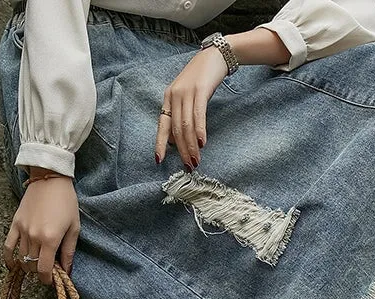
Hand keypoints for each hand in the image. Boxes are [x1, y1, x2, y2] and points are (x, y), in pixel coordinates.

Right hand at [2, 169, 79, 285]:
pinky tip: (12, 266)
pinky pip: (7, 245)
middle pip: (32, 265)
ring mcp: (22, 230)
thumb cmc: (66, 203)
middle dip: (40, 272)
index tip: (51, 280)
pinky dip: (8, 258)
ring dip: (29, 265)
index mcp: (50, 239)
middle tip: (48, 269)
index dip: (47, 279)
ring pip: (22, 258)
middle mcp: (34, 236)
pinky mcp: (15, 223)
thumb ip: (68, 252)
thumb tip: (66, 271)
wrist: (50, 179)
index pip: (44, 269)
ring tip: (37, 264)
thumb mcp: (74, 228)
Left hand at [155, 45, 228, 170]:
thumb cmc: (202, 79)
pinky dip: (200, 131)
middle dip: (182, 150)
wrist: (215, 56)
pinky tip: (202, 143)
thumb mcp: (187, 97)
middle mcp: (174, 95)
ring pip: (186, 125)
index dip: (160, 144)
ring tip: (196, 160)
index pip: (162, 125)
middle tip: (189, 166)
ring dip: (191, 146)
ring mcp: (186, 92)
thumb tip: (175, 139)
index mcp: (168, 98)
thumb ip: (181, 115)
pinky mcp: (200, 90)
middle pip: (176, 129)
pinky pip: (198, 115)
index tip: (159, 160)